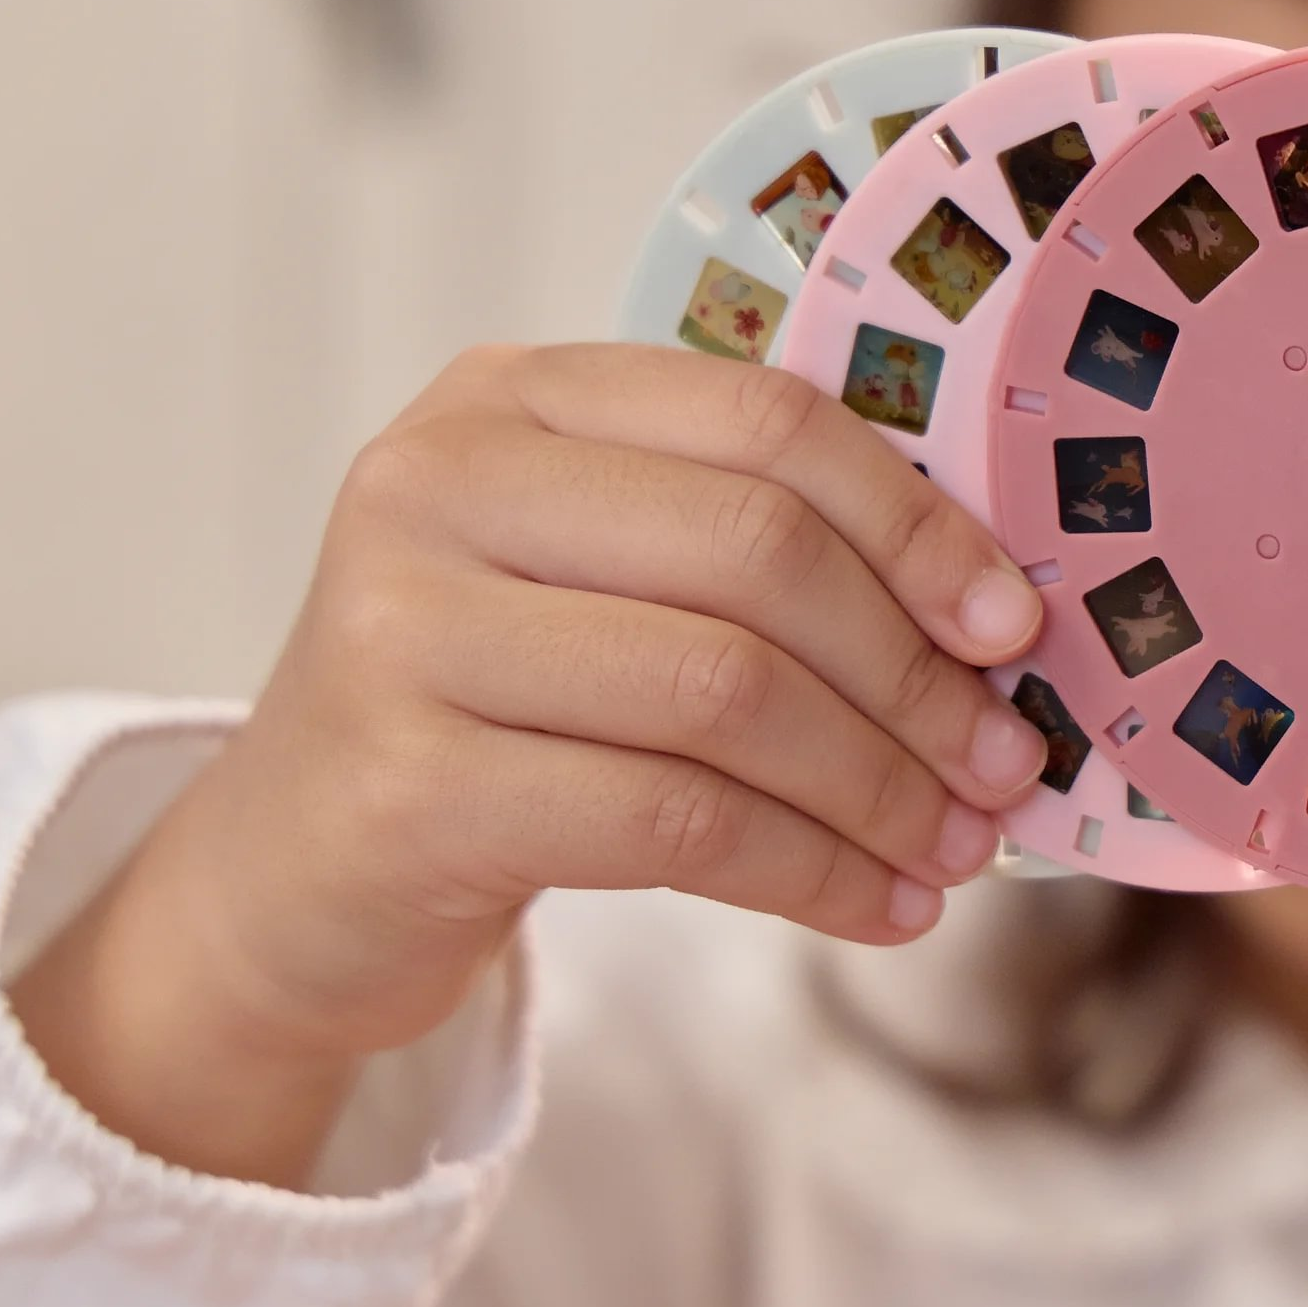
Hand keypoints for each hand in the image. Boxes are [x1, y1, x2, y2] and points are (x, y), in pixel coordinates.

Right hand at [10, 344, 1048, 1182]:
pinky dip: (810, 872)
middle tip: (1002, 764)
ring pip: (728, 693)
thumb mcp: (602, 582)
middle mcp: (442, 480)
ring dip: (878, 787)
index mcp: (516, 398)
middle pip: (759, 555)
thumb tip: (998, 623)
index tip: (1014, 628)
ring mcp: (405, 627)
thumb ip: (753, 558)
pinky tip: (876, 908)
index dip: (917, 527)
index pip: (767, 423)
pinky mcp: (408, 784)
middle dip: (913, 675)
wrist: (294, 872)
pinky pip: (677, 822)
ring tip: (953, 850)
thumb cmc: (497, 710)